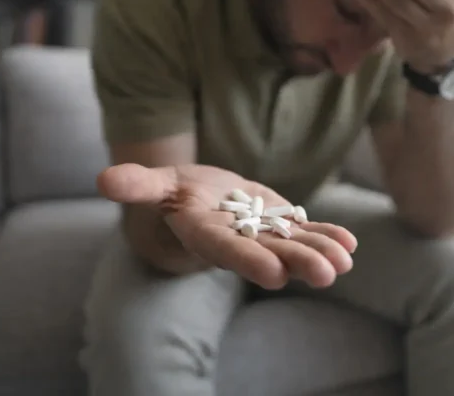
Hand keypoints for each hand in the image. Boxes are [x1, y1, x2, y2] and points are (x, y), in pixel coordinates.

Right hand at [97, 163, 356, 289]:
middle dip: (297, 263)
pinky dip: (327, 235)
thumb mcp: (155, 184)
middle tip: (328, 274)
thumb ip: (136, 184)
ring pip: (293, 246)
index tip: (275, 274)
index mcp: (206, 234)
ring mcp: (263, 234)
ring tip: (346, 260)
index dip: (248, 260)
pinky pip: (305, 232)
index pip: (226, 250)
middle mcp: (238, 241)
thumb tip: (102, 179)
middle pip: (269, 253)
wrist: (201, 201)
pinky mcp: (280, 224)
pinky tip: (350, 243)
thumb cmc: (174, 193)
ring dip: (320, 253)